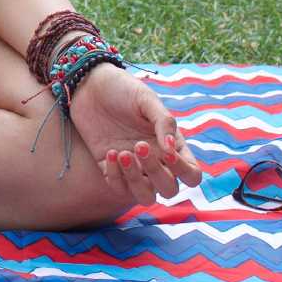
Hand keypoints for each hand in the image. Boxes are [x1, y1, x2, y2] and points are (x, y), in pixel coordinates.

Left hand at [68, 62, 204, 205]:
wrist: (89, 84)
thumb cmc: (123, 88)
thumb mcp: (146, 99)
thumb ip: (163, 122)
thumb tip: (172, 150)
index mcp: (171, 145)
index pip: (191, 174)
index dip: (184, 171)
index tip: (167, 152)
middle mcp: (155, 160)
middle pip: (169, 189)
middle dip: (156, 173)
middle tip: (139, 145)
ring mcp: (133, 166)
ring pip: (145, 196)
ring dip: (136, 181)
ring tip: (123, 153)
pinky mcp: (109, 167)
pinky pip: (118, 188)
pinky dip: (115, 176)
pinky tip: (110, 152)